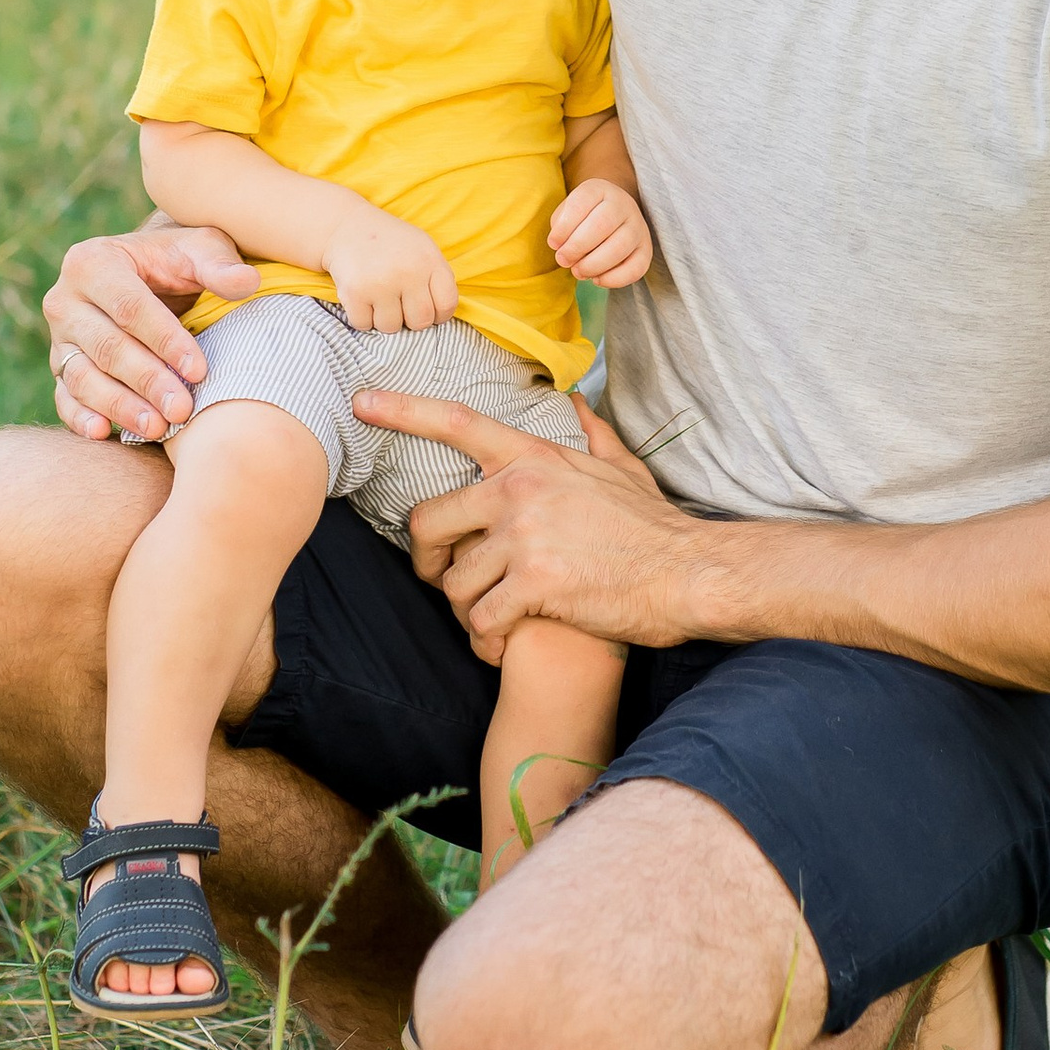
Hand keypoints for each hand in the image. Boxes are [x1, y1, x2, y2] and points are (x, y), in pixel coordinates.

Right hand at [44, 222, 259, 442]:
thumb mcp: (201, 250)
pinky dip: (80, 418)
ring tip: (158, 428)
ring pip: (82, 377)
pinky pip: (64, 397)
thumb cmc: (178, 262)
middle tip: (183, 409)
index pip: (129, 307)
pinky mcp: (60, 368)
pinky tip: (105, 433)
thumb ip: (220, 264)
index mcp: (93, 261)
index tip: (199, 370)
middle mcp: (65, 300)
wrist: (150, 276)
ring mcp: (59, 338)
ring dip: (120, 406)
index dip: (165, 340)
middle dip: (147, 381)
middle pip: (106, 346)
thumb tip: (247, 282)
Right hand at [326, 200, 458, 334]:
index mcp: (429, 260)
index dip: (438, 314)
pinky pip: (364, 325)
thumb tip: (437, 317)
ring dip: (384, 318)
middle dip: (410, 319)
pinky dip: (361, 317)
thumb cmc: (390, 243)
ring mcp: (381, 283)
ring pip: (391, 327)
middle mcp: (408, 272)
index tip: (427, 310)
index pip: (447, 305)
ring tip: (378, 298)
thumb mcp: (422, 248)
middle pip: (420, 321)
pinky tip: (362, 298)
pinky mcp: (355, 292)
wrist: (346, 226)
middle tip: (399, 305)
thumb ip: (435, 278)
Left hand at [351, 389, 713, 663]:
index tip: (360, 403)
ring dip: (468, 611)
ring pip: (454, 583)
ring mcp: (525, 536)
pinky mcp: (534, 584)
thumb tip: (573, 402)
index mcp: (535, 459)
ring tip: (495, 621)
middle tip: (438, 580)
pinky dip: (488, 643)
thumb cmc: (655, 527)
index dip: (403, 411)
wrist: (689, 574)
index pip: (457, 423)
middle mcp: (521, 491)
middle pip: (429, 522)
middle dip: (426, 560)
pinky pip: (481, 621)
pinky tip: (506, 646)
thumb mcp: (624, 468)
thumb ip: (591, 433)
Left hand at [548, 177, 651, 289]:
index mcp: (599, 189)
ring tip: (577, 271)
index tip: (553, 243)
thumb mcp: (567, 212)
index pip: (581, 204)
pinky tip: (597, 279)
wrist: (613, 215)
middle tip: (563, 260)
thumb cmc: (583, 217)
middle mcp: (623, 204)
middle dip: (577, 247)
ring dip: (593, 265)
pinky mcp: (646, 249)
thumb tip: (562, 249)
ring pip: (619, 247)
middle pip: (602, 224)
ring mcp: (638, 227)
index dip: (564, 227)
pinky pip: (636, 268)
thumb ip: (561, 227)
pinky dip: (613, 279)